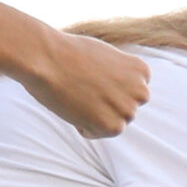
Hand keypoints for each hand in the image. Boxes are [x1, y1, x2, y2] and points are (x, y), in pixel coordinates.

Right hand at [28, 32, 150, 139]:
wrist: (46, 57)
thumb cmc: (67, 53)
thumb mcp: (104, 56)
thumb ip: (119, 75)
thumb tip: (116, 93)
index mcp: (141, 71)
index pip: (130, 92)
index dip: (107, 87)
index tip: (92, 75)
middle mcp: (141, 92)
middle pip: (124, 110)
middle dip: (105, 104)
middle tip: (83, 87)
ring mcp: (129, 111)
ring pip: (112, 123)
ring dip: (94, 115)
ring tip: (78, 94)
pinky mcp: (113, 127)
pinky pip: (96, 133)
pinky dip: (83, 125)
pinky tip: (74, 105)